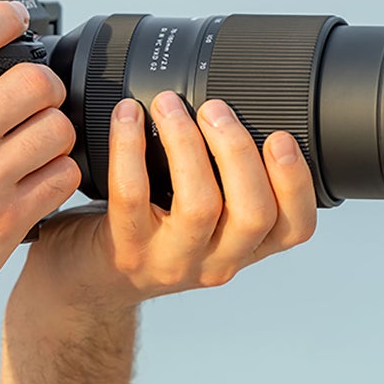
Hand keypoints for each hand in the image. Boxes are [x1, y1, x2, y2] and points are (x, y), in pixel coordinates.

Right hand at [0, 0, 80, 347]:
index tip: (15, 17)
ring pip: (57, 127)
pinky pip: (63, 177)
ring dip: (54, 125)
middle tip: (32, 89)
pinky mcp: (8, 224)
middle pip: (33, 79)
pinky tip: (38, 175)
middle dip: (40, 78)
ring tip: (36, 134)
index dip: (4, 15)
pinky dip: (59, 171)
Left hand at [19, 90, 316, 312]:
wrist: (85, 278)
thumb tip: (236, 105)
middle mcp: (215, 261)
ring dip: (188, 144)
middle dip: (239, 151)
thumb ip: (225, 180)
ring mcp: (171, 261)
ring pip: (200, 206)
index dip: (297, 184)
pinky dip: (130, 147)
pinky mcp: (126, 251)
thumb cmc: (146, 231)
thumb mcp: (199, 216)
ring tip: (171, 105)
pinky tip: (127, 116)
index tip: (282, 137)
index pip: (294, 229)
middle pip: (253, 213)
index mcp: (242, 247)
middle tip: (215, 108)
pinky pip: (133, 194)